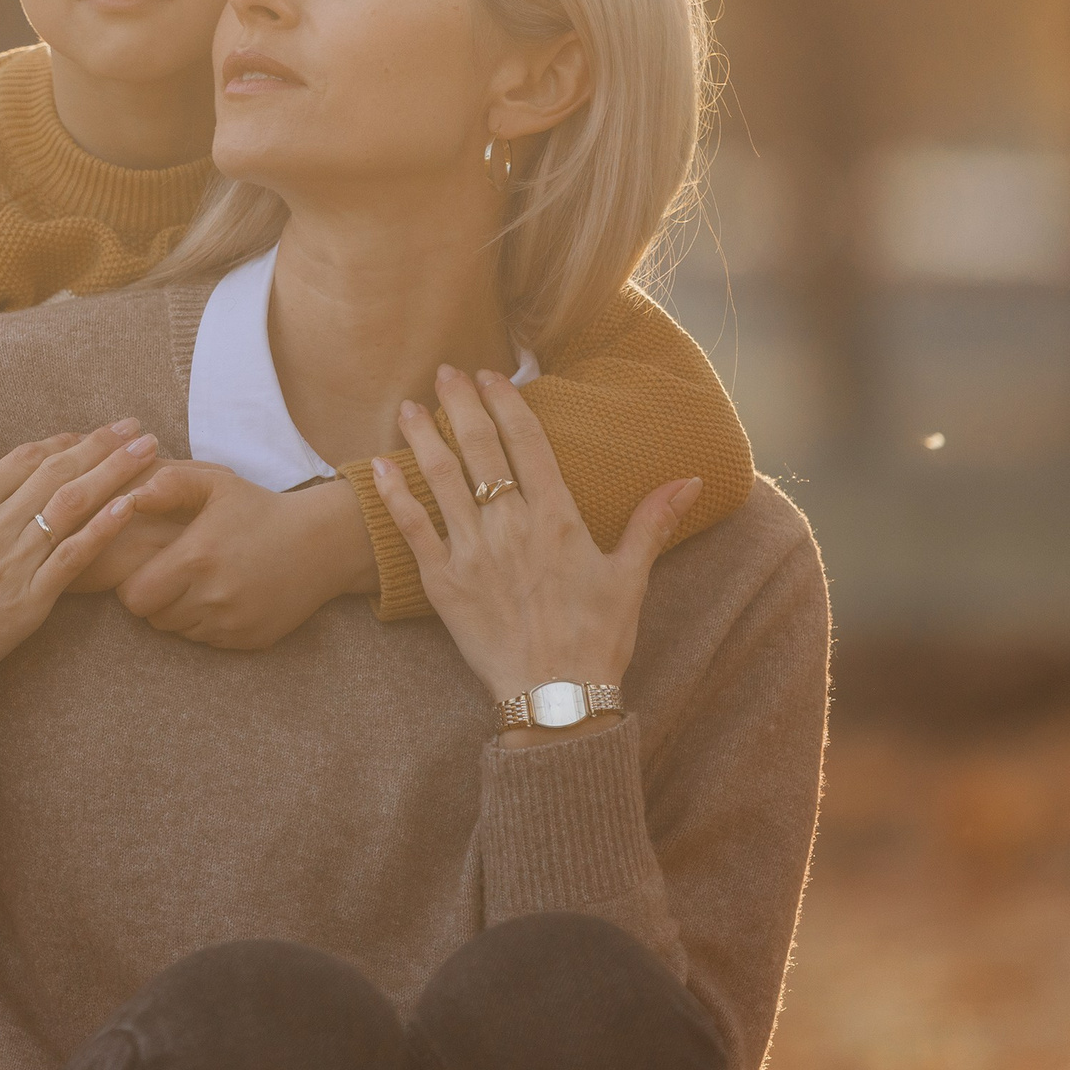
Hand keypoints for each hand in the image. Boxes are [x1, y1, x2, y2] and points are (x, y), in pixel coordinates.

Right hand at [0, 420, 155, 775]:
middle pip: (56, 474)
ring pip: (73, 507)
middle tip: (137, 428)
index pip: (19, 461)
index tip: (87, 433)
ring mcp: (12, 566)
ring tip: (150, 452)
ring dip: (114, 475)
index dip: (58, 443)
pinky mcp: (27, 604)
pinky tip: (131, 507)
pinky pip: (74, 560)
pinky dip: (103, 530)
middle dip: (101, 447)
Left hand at [113, 467, 374, 649]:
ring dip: (180, 611)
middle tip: (169, 574)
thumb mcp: (217, 483)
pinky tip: (223, 595)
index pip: (134, 595)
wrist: (322, 543)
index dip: (133, 582)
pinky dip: (207, 623)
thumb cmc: (260, 508)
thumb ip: (170, 484)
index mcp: (197, 559)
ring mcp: (232, 623)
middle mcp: (213, 597)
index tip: (148, 565)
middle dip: (154, 598)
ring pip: (180, 630)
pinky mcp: (249, 640)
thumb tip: (128, 498)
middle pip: (153, 617)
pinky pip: (208, 640)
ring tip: (198, 582)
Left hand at [365, 365, 699, 745]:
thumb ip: (653, 521)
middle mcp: (511, 526)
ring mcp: (473, 553)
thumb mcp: (632, 576)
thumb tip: (692, 479)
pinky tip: (376, 467)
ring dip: (423, 439)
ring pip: (440, 480)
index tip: (492, 375)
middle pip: (480, 450)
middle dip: (462, 405)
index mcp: (558, 519)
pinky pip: (411, 530)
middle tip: (445, 371)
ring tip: (409, 407)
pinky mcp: (442, 583)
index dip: (507, 403)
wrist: (556, 698)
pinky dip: (393, 496)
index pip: (528, 443)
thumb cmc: (597, 638)